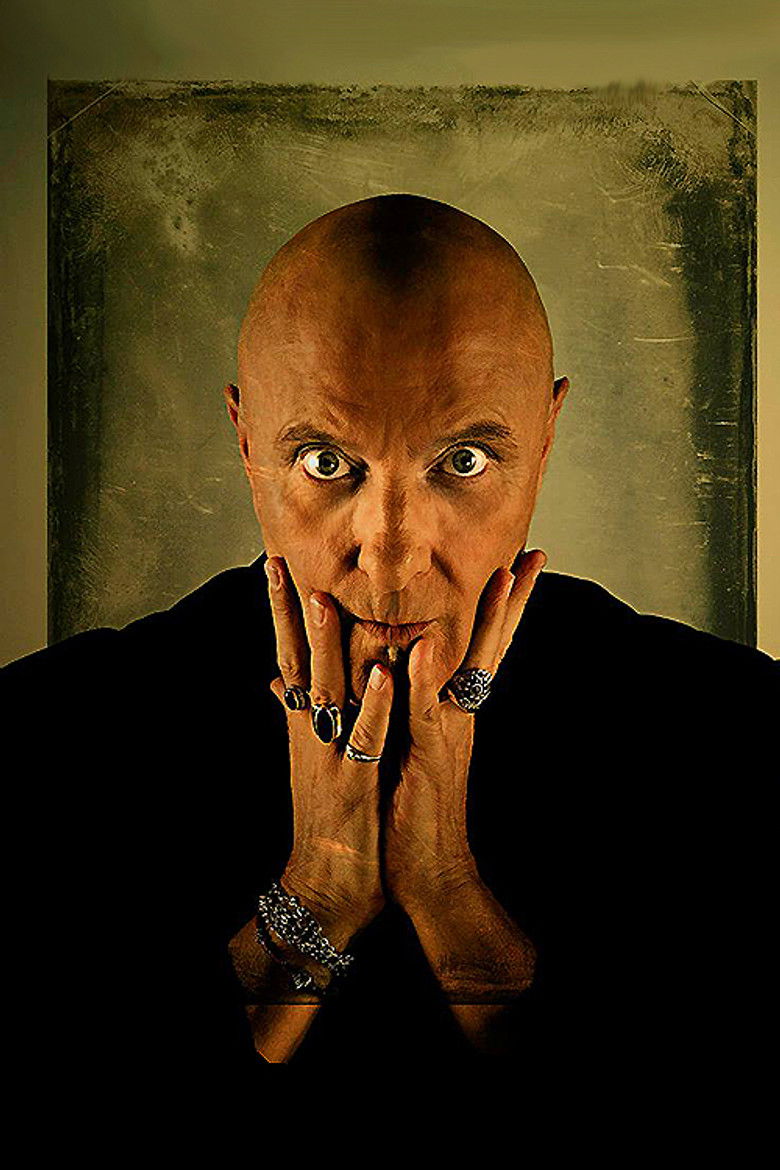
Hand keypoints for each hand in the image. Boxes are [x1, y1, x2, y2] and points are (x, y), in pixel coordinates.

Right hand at [265, 555, 393, 946]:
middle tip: (276, 561)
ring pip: (325, 691)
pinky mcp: (353, 782)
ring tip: (320, 598)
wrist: (326, 886)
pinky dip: (371, 706)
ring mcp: (329, 754)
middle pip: (295, 661)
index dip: (282, 611)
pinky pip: (365, 738)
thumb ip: (297, 714)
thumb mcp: (311, 760)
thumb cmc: (329, 820)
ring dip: (322, 646)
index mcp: (307, 722)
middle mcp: (311, 731)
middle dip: (286, 611)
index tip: (275, 564)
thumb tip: (278, 682)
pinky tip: (379, 675)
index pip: (290, 655)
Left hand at [383, 549, 546, 911]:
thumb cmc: (408, 809)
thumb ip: (399, 708)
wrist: (426, 870)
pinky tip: (429, 647)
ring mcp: (449, 733)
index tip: (514, 563)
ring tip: (504, 576)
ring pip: (472, 667)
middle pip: (492, 646)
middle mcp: (459, 714)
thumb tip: (383, 670)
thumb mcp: (400, 747)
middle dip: (513, 600)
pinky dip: (426, 681)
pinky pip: (428, 713)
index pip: (479, 646)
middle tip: (535, 555)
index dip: (497, 607)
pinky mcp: (428, 758)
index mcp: (452, 708)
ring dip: (488, 622)